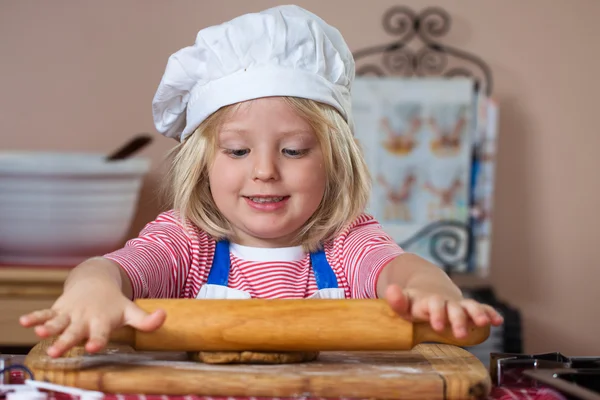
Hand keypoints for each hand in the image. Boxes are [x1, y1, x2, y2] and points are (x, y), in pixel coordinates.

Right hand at [19, 282, 165, 357]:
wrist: (96, 281)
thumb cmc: (114, 303)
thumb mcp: (131, 311)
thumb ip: (146, 320)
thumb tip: (164, 316)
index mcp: (102, 321)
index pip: (101, 334)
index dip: (97, 340)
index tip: (92, 347)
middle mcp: (84, 319)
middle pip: (75, 332)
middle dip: (67, 341)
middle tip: (58, 351)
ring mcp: (70, 314)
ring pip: (58, 323)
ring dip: (48, 328)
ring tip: (39, 334)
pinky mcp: (58, 310)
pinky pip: (45, 314)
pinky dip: (35, 317)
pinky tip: (23, 322)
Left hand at [384, 284, 503, 338]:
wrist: (429, 289)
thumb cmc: (414, 303)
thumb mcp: (404, 304)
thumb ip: (397, 300)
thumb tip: (391, 289)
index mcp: (429, 301)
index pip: (434, 304)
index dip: (437, 313)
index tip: (437, 325)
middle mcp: (447, 302)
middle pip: (454, 308)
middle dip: (458, 319)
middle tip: (460, 334)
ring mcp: (458, 304)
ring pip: (470, 307)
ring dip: (477, 314)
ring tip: (482, 322)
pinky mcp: (468, 309)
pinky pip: (481, 309)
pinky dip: (490, 313)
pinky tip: (497, 321)